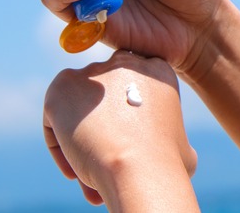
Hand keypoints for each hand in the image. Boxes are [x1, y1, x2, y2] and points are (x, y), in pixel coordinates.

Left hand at [43, 50, 197, 209]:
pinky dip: (61, 147)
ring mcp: (91, 71)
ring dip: (82, 142)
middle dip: (104, 128)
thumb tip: (176, 149)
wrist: (138, 163)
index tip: (130, 145)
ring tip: (91, 177)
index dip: (130, 119)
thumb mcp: (183, 144)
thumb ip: (172, 136)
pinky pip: (56, 121)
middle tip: (109, 162)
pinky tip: (76, 172)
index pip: (136, 86)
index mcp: (157, 69)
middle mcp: (124, 62)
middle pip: (105, 98)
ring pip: (80, 111)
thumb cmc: (166, 160)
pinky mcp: (61, 85)